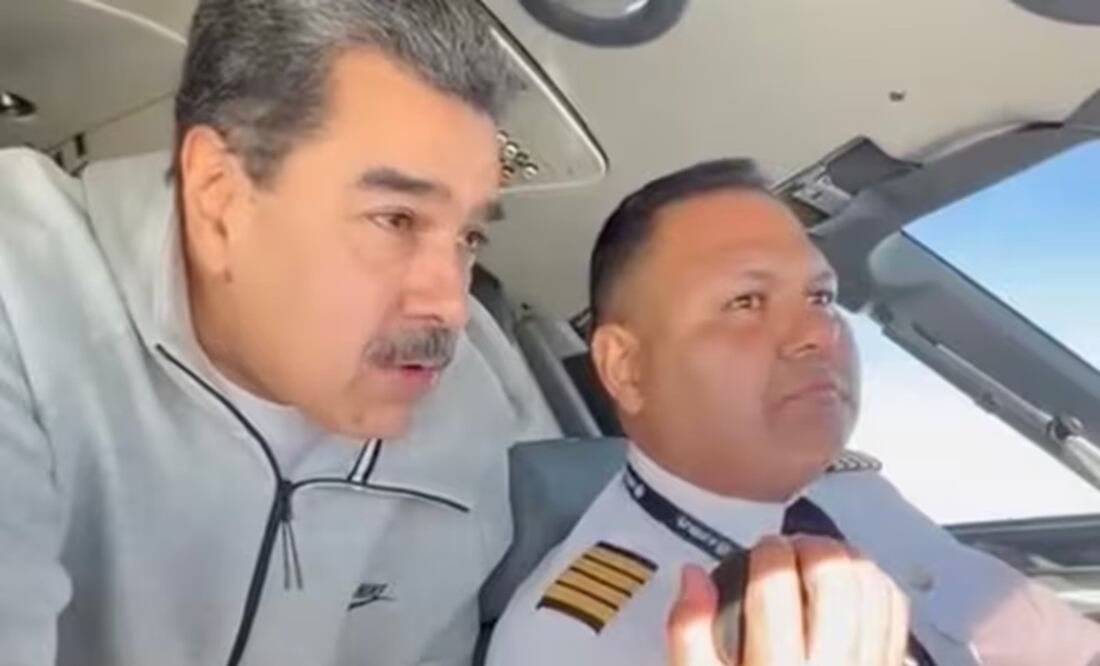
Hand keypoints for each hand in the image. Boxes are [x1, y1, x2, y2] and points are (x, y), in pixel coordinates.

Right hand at [666, 536, 908, 665]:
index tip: (759, 551)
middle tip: (791, 552)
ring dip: (847, 560)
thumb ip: (687, 633)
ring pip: (872, 586)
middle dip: (811, 547)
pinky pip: (895, 611)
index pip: (775, 584)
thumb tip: (691, 573)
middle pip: (834, 576)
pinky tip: (850, 588)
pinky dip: (875, 585)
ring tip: (819, 564)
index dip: (767, 551)